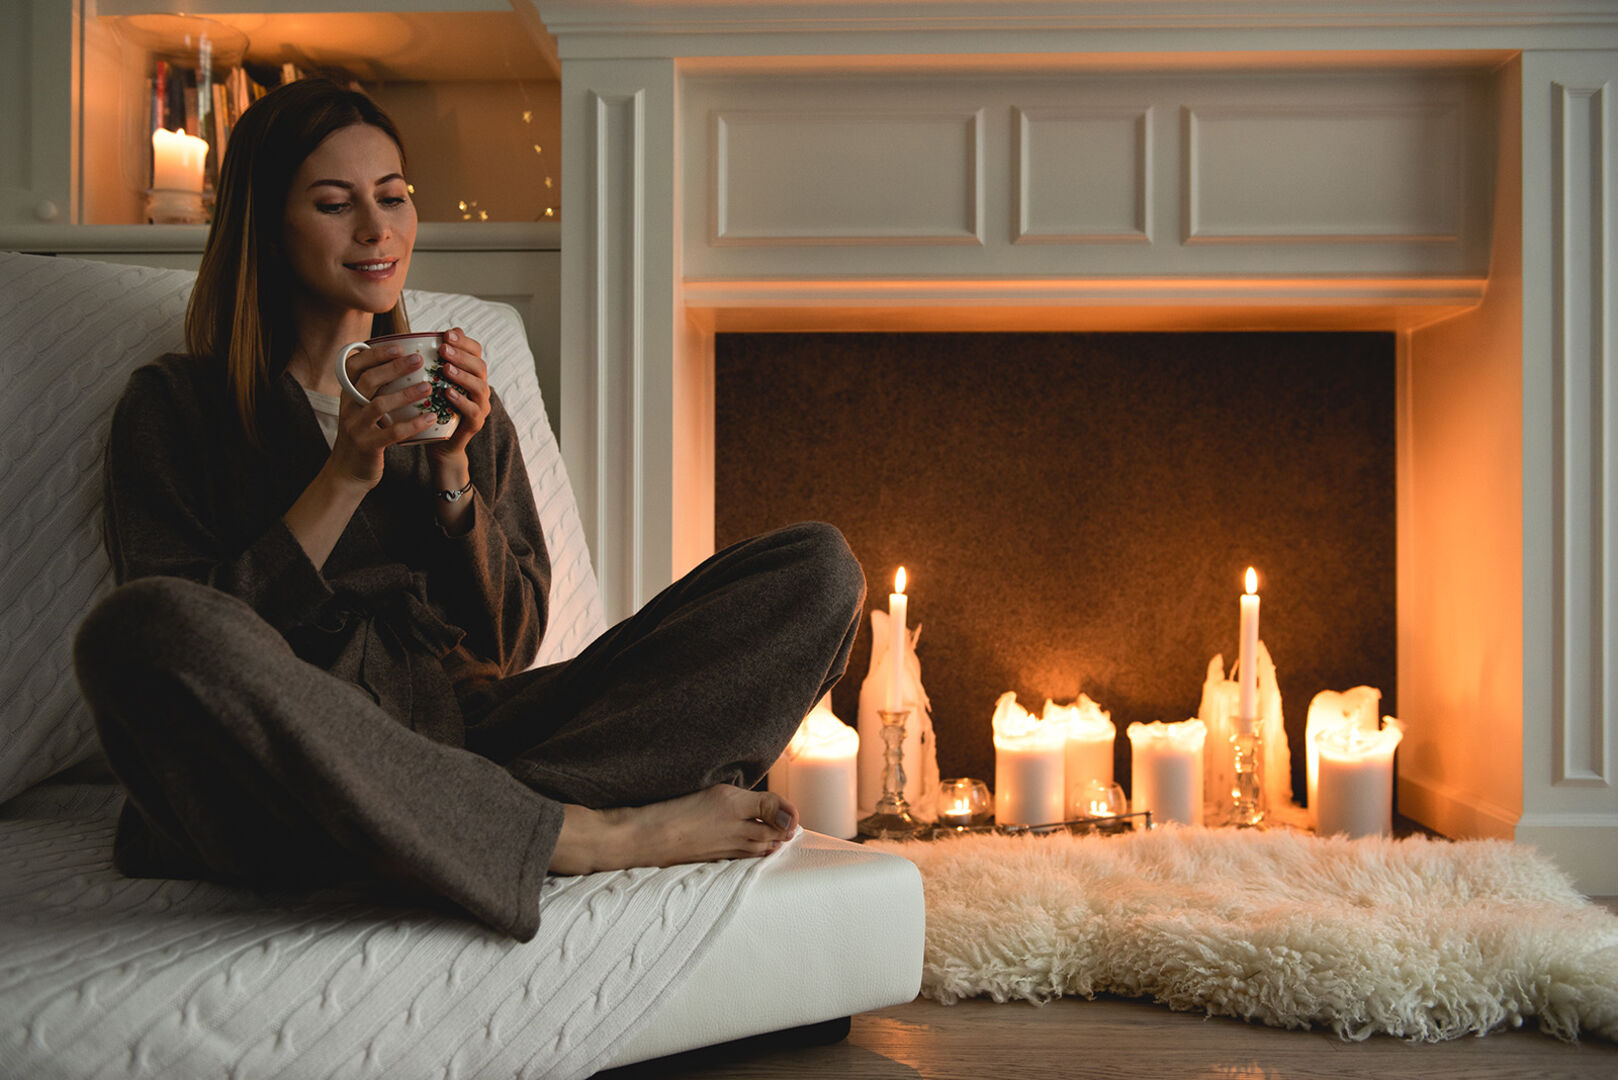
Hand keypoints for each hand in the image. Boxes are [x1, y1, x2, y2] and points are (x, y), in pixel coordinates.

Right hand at [330, 343, 438, 489]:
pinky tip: (431, 417)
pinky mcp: (367, 446)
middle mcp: (348, 408)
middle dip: (394, 367)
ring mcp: (356, 427)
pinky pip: (392, 432)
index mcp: (347, 395)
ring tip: (428, 387)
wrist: (347, 472)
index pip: (354, 366)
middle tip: (418, 359)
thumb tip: (402, 364)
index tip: (398, 347)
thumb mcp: (361, 410)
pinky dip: (413, 424)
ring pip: (379, 405)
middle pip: (368, 380)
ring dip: (405, 394)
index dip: (375, 354)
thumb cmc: (362, 435)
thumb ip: (374, 390)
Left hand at [425, 327, 490, 468]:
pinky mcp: (475, 423)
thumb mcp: (430, 382)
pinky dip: (461, 401)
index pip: (475, 351)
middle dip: (461, 355)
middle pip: (479, 366)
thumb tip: (413, 338)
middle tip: (443, 349)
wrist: (438, 444)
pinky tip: (447, 394)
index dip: (464, 341)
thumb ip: (429, 363)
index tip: (446, 334)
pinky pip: (473, 411)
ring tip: (446, 369)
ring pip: (480, 387)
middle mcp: (480, 387)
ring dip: (462, 376)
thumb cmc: (432, 408)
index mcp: (470, 373)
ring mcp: (480, 406)